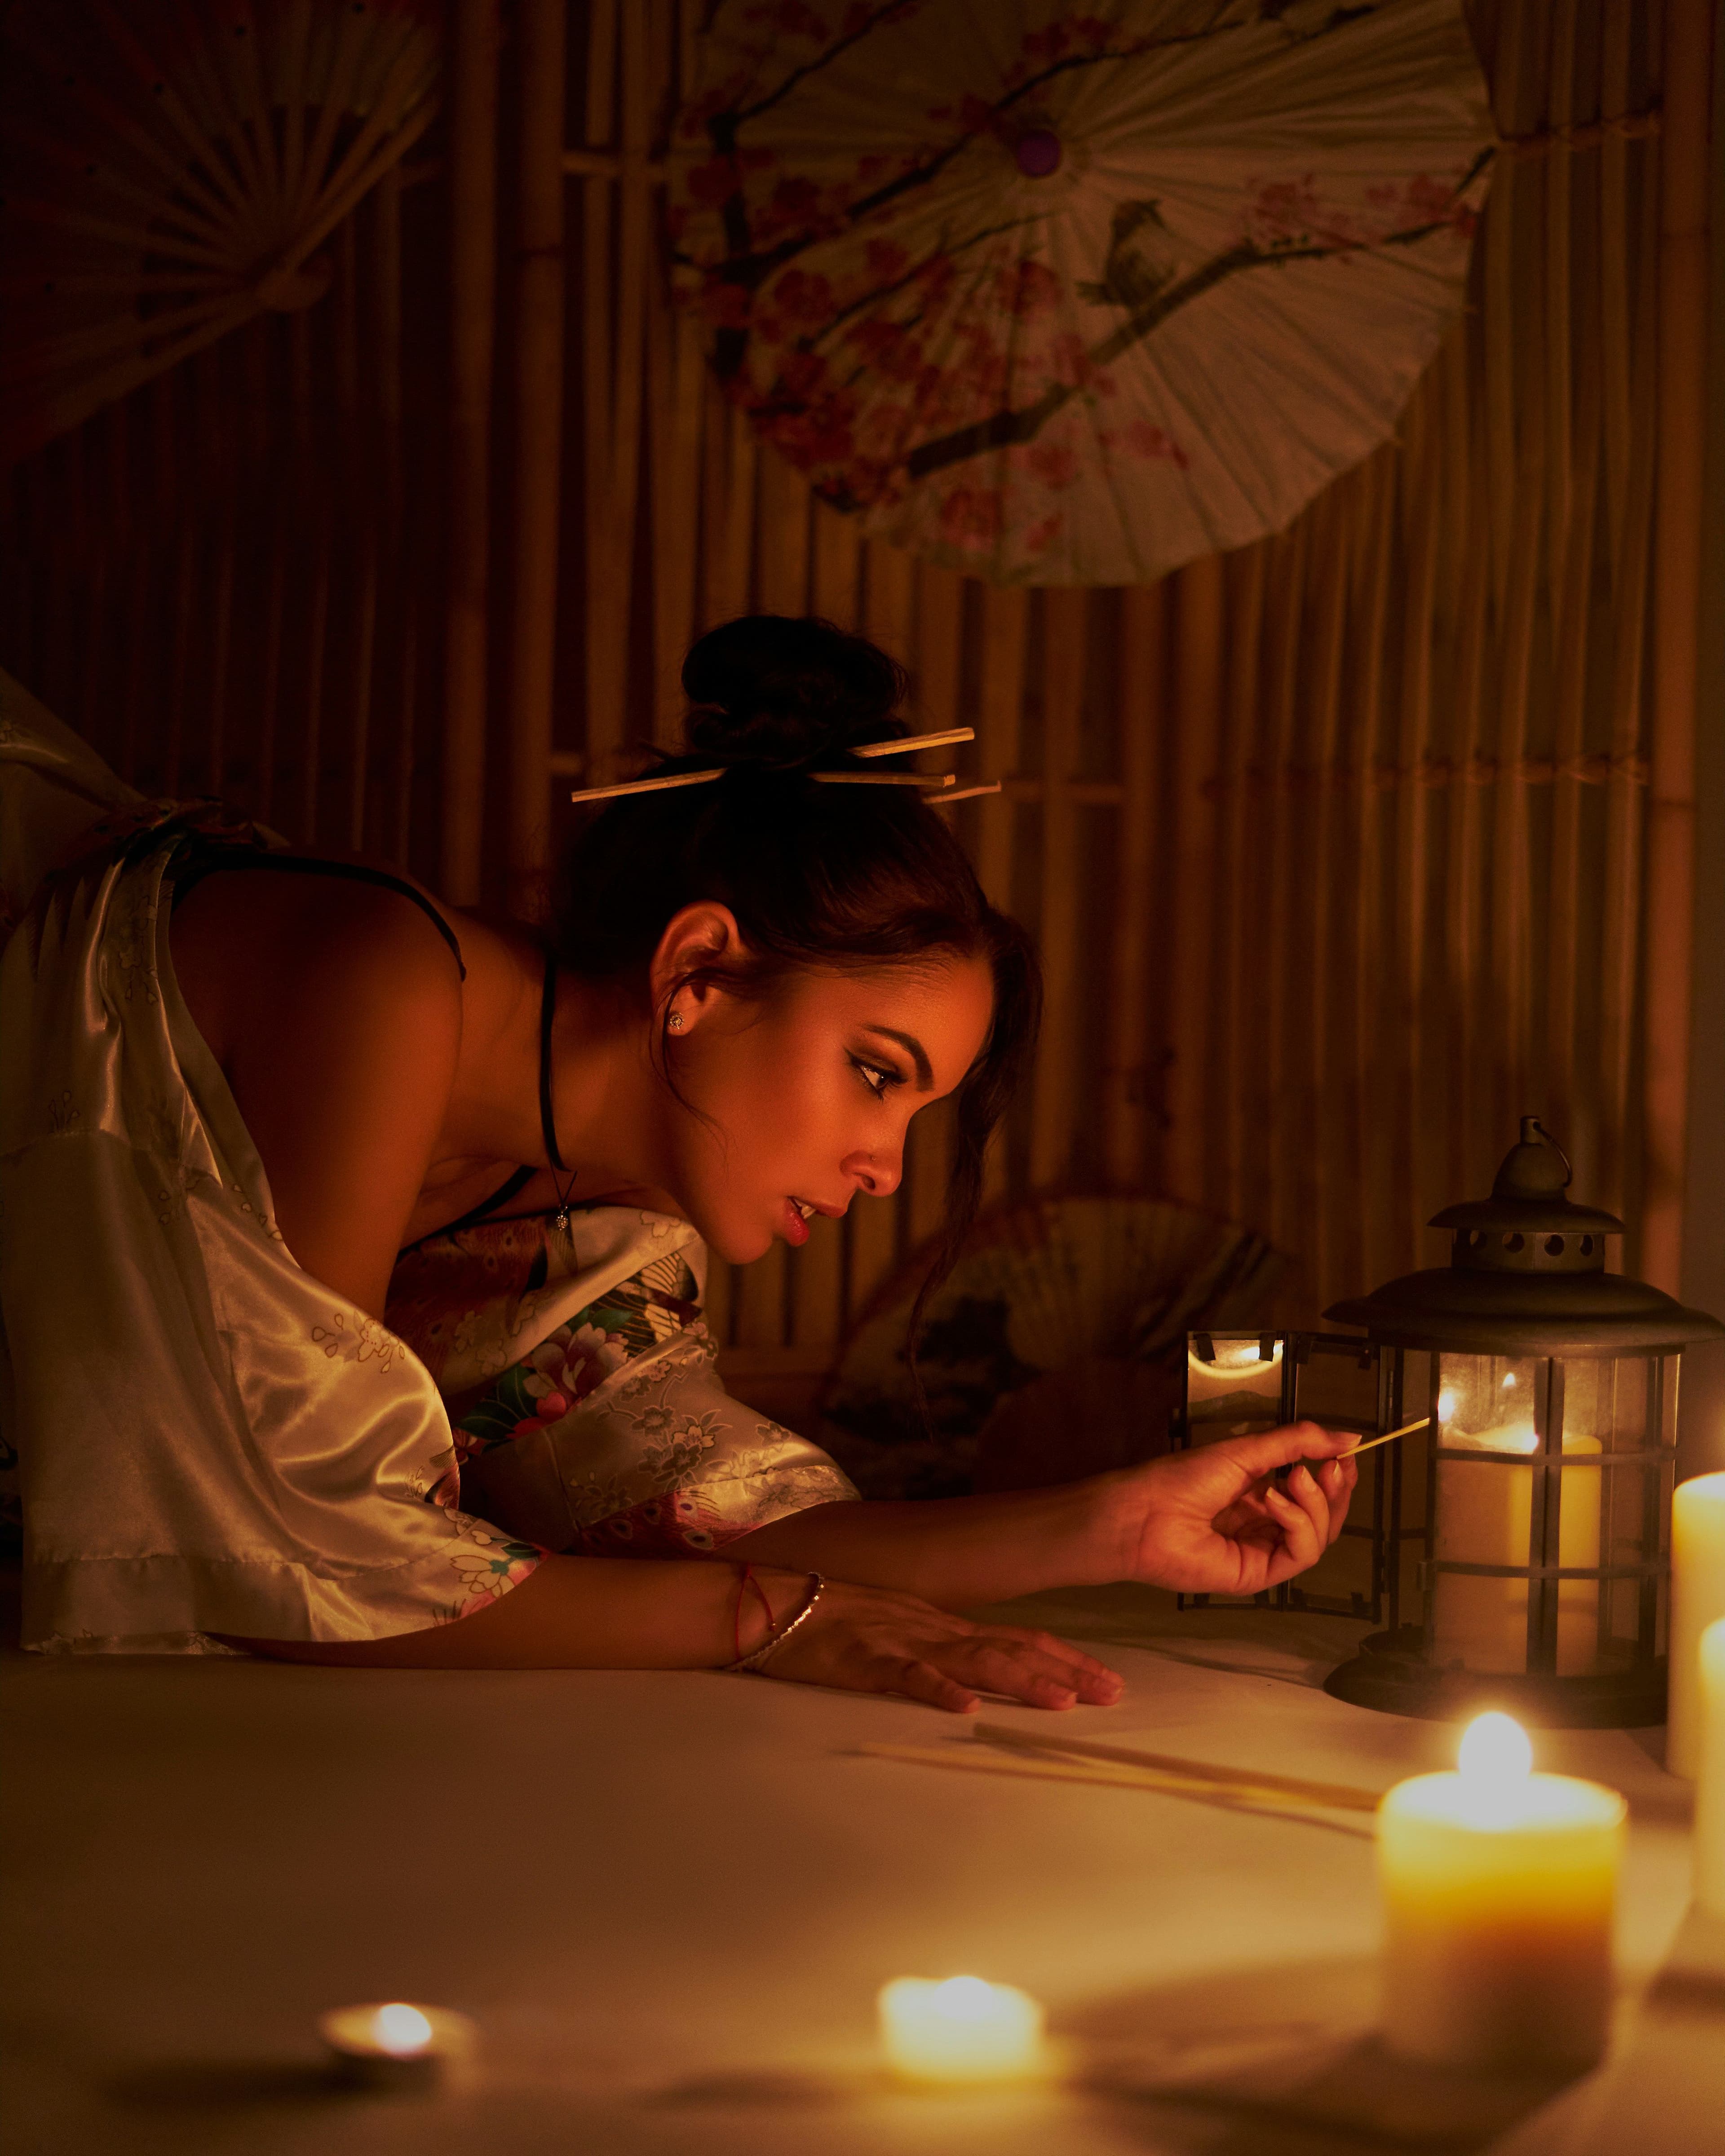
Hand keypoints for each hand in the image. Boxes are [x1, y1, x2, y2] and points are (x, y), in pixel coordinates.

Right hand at [756, 1577, 1124, 1715]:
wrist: (768, 1601)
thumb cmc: (829, 1619)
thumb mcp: (896, 1630)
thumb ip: (937, 1649)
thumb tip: (979, 1676)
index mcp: (941, 1624)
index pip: (1017, 1637)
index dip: (1065, 1657)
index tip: (1108, 1679)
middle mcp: (931, 1628)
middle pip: (1009, 1649)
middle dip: (1064, 1670)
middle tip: (1113, 1693)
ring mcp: (899, 1641)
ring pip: (970, 1661)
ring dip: (1018, 1680)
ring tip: (1061, 1701)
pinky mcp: (862, 1661)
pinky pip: (905, 1677)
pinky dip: (937, 1690)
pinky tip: (966, 1706)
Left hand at [1106, 1421, 1358, 1596]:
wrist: (1145, 1512)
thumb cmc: (1186, 1477)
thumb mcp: (1246, 1451)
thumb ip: (1297, 1442)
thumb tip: (1351, 1436)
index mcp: (1261, 1494)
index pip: (1315, 1491)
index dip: (1335, 1475)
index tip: (1347, 1454)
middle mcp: (1266, 1524)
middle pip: (1324, 1516)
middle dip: (1335, 1491)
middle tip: (1334, 1467)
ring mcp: (1264, 1551)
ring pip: (1318, 1536)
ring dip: (1316, 1504)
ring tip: (1295, 1479)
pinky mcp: (1260, 1574)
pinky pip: (1300, 1554)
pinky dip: (1298, 1524)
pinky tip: (1276, 1503)